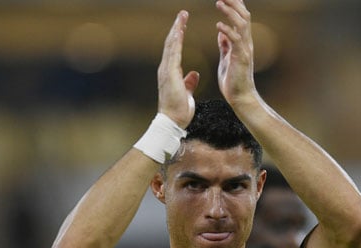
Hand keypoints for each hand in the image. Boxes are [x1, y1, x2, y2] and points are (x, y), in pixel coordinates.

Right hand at [158, 10, 199, 127]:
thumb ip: (189, 82)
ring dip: (176, 29)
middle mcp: (166, 68)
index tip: (184, 25)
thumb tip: (194, 74)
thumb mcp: (187, 93)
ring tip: (182, 16)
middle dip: (177, 27)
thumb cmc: (179, 110)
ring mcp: (166, 70)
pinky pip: (173, 53)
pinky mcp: (169, 74)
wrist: (173, 122)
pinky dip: (176, 41)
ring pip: (170, 45)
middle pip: (171, 43)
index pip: (175, 50)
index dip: (179, 36)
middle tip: (182, 13)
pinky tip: (180, 31)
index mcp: (171, 72)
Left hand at [216, 0, 256, 105]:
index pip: (240, 17)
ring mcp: (245, 49)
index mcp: (242, 41)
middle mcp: (246, 42)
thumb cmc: (233, 80)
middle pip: (243, 15)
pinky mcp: (241, 58)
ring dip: (230, 12)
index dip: (235, 4)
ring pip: (242, 24)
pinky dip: (228, 31)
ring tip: (219, 2)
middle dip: (234, 2)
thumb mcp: (227, 58)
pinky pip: (236, 40)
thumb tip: (221, 33)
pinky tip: (218, 25)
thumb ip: (225, 44)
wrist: (240, 98)